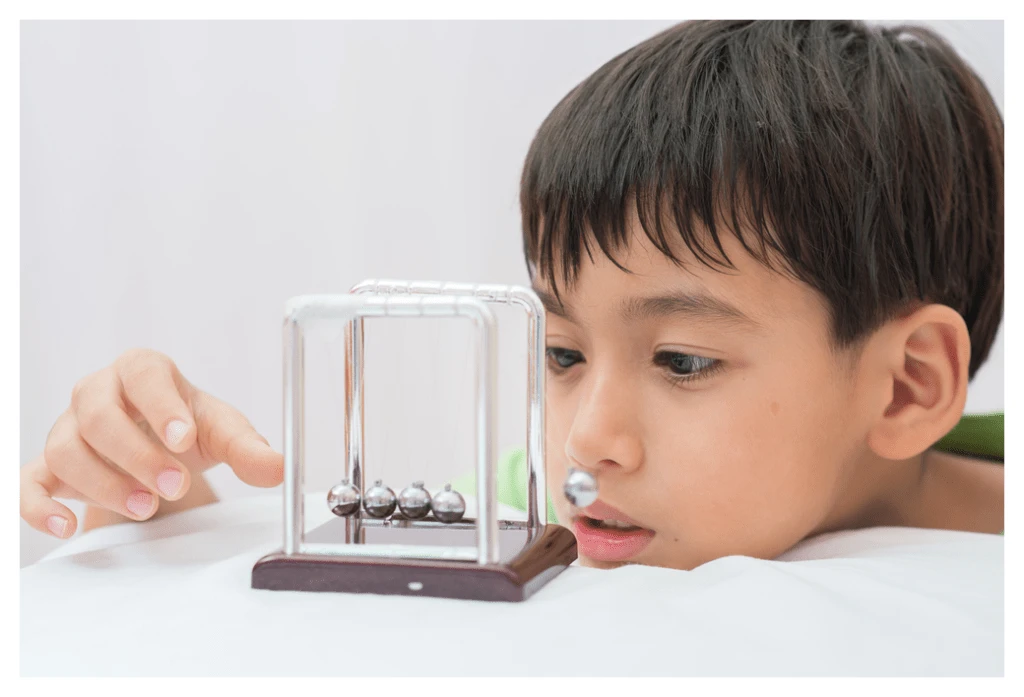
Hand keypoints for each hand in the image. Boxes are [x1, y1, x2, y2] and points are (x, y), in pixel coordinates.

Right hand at [21, 348, 283, 538]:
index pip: (144, 375)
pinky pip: (27, 483)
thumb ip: (248, 447)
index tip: (185, 438)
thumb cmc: (185, 427)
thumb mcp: (221, 431)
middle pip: (98, 414)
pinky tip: (67, 526)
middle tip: (174, 487)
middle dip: (136, 454)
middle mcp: (97, 392)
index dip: (161, 406)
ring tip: (147, 507)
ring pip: (65, 449)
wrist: (155, 445)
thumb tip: (279, 469)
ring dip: (103, 483)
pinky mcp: (46, 467)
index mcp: (142, 370)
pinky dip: (40, 506)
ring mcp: (66, 428)